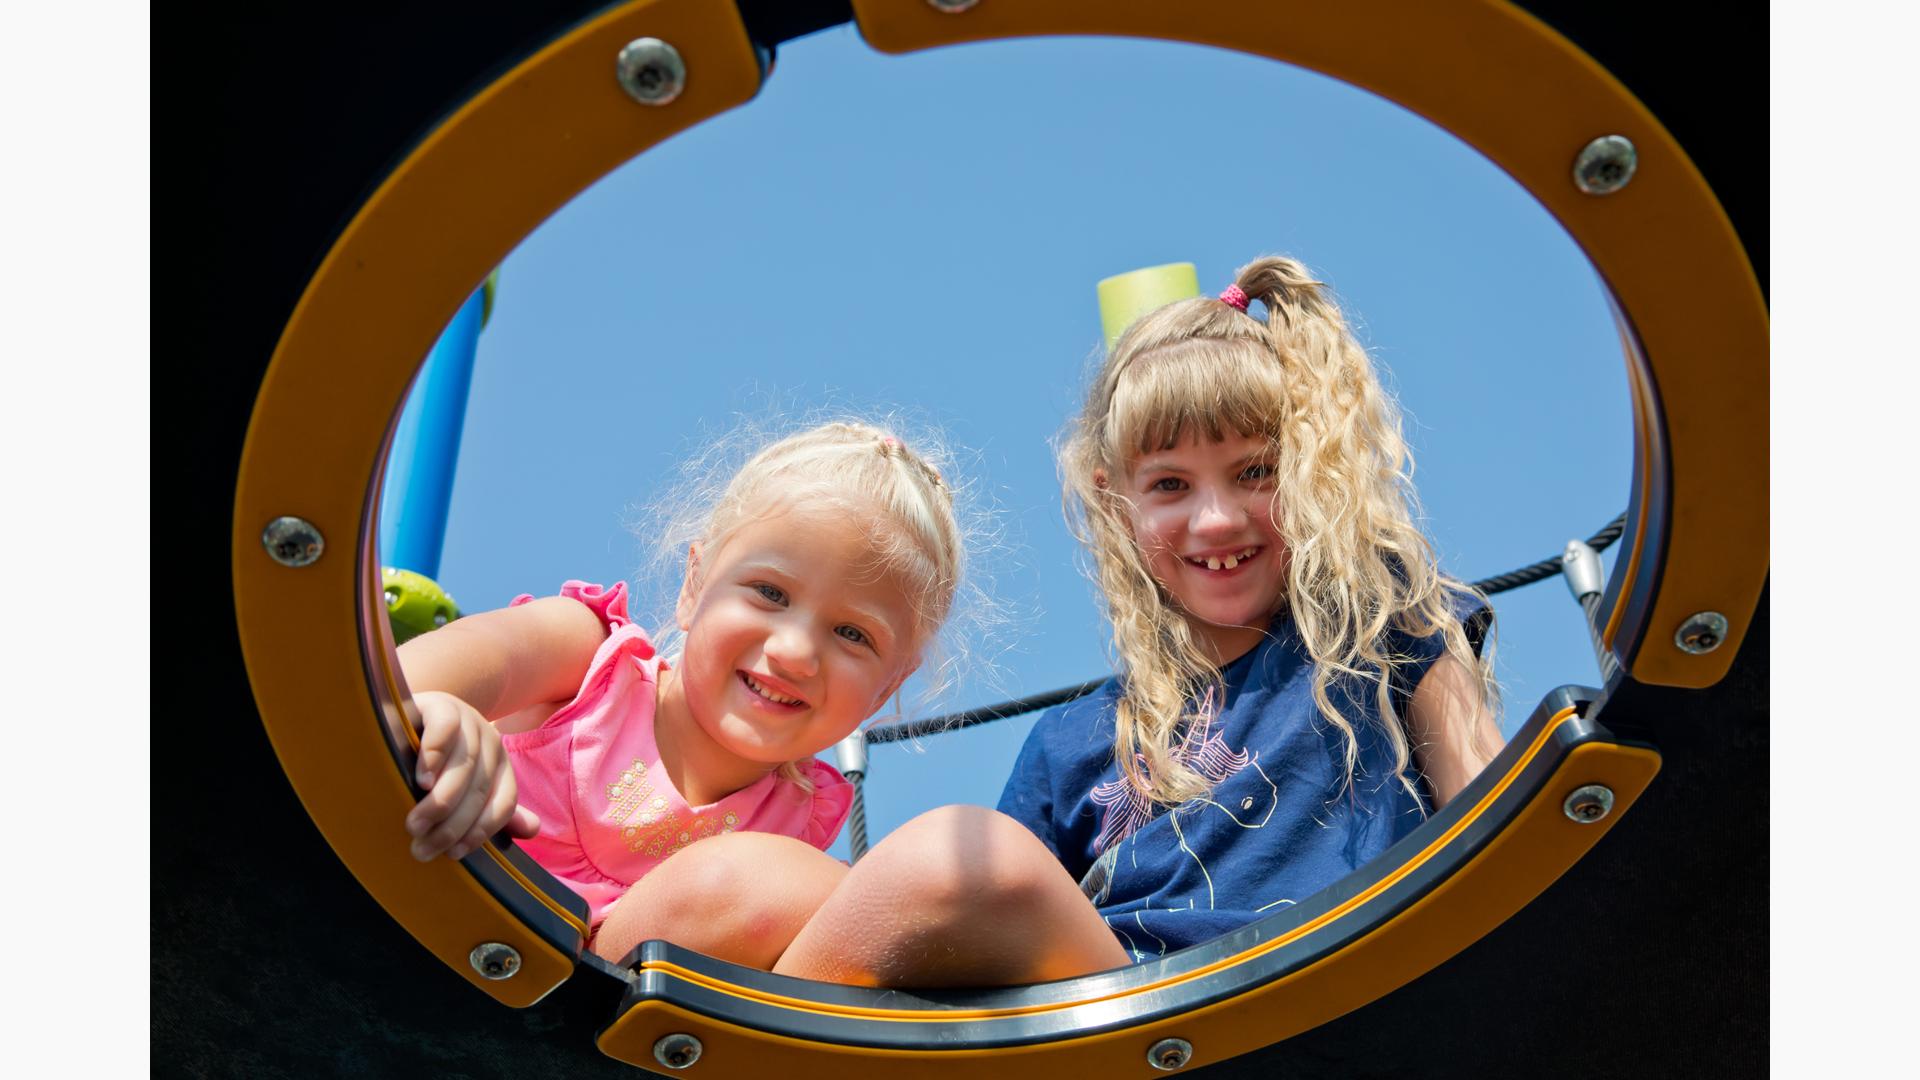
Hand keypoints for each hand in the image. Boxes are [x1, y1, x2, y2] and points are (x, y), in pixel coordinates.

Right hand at [404, 690, 540, 860]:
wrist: (414, 713)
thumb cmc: (437, 761)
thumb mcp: (466, 784)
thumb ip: (493, 808)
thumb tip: (532, 831)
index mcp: (501, 766)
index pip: (504, 803)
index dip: (481, 831)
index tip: (454, 854)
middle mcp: (491, 743)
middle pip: (480, 790)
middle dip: (452, 825)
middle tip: (422, 847)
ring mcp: (469, 722)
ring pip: (464, 766)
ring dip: (439, 801)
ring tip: (416, 824)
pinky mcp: (443, 705)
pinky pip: (445, 730)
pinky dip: (434, 756)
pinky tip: (421, 779)